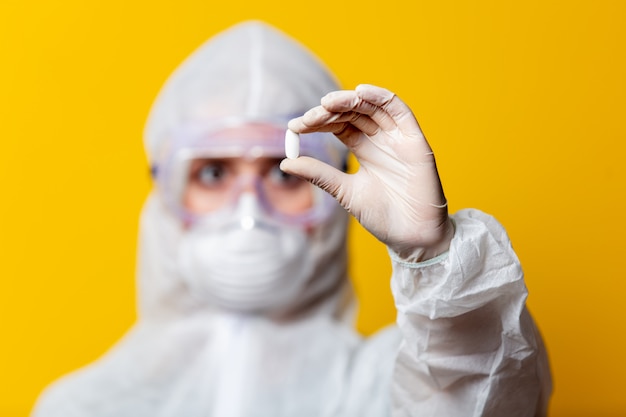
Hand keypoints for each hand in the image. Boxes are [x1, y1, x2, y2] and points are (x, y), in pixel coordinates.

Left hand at [281, 84, 453, 261]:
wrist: (411, 237)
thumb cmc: (382, 217)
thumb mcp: (344, 192)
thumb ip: (319, 175)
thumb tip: (284, 163)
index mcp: (364, 149)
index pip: (339, 125)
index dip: (318, 121)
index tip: (295, 126)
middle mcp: (381, 139)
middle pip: (353, 113)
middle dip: (329, 111)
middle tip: (308, 118)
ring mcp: (398, 138)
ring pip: (372, 107)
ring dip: (350, 100)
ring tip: (327, 103)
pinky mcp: (415, 141)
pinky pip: (400, 111)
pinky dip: (381, 97)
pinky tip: (361, 92)